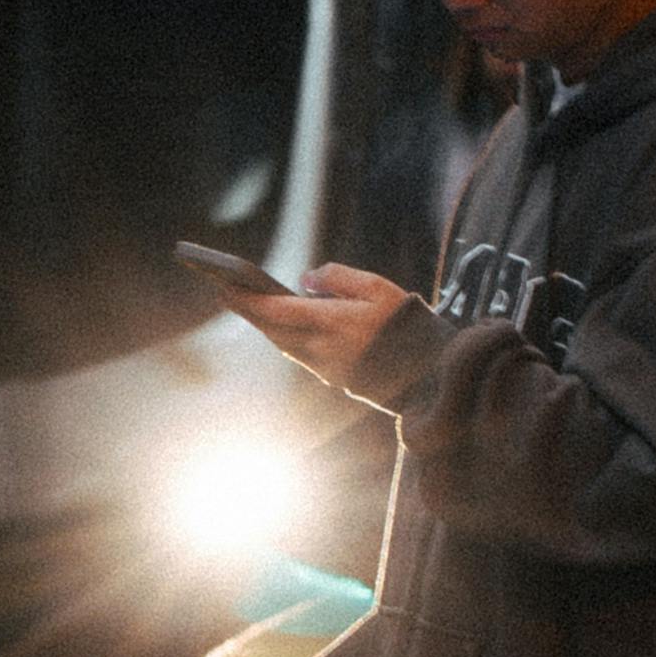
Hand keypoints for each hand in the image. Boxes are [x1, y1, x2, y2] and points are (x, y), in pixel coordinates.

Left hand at [222, 264, 414, 395]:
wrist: (431, 375)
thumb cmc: (408, 325)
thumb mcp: (379, 288)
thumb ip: (339, 278)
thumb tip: (305, 279)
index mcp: (330, 322)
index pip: (274, 310)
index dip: (246, 299)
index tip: (225, 286)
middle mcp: (321, 349)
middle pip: (272, 329)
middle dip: (249, 310)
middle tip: (228, 292)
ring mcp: (325, 368)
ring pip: (283, 344)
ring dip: (267, 326)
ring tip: (253, 306)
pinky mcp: (334, 379)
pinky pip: (301, 356)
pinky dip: (287, 339)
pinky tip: (285, 328)